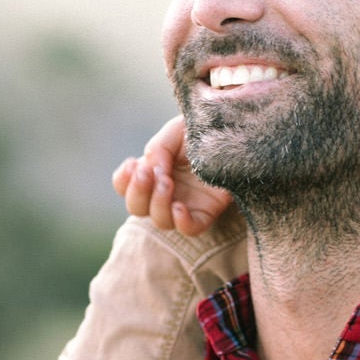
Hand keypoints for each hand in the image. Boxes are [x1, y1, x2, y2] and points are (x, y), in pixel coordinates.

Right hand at [112, 115, 235, 234]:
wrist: (235, 131)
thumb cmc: (203, 131)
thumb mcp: (175, 132)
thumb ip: (158, 149)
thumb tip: (152, 172)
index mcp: (154, 171)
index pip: (125, 186)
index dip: (124, 180)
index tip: (133, 164)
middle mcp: (165, 192)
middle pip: (137, 208)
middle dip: (138, 192)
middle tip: (148, 173)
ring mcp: (185, 204)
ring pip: (160, 221)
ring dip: (158, 203)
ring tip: (167, 182)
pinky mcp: (207, 213)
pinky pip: (189, 229)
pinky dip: (181, 222)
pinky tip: (179, 207)